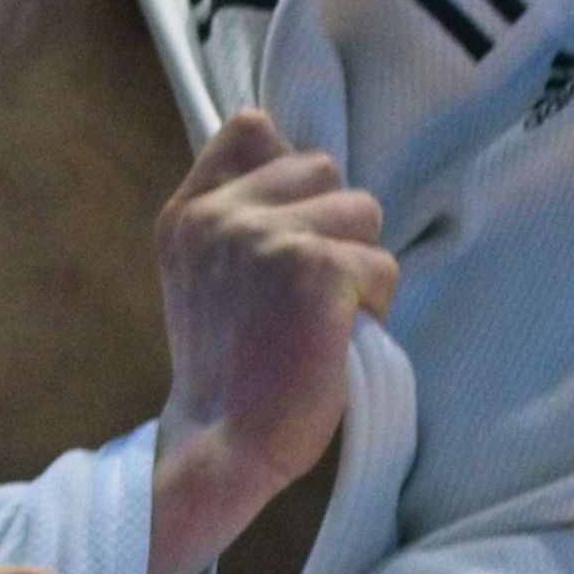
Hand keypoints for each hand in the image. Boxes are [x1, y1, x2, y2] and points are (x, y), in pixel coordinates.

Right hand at [151, 109, 396, 573]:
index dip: (290, 174)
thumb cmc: (231, 373)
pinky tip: (336, 342)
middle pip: (323, 169)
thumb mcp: (205, 277)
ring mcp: (265, 236)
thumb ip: (238, 218)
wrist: (223, 444)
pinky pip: (383, 265)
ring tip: (322, 319)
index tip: (290, 234)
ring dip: (360, 267)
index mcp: (190, 212)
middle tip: (307, 297)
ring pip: (363, 211)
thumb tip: (308, 171)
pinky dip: (375, 307)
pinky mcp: (315, 269)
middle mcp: (221, 214)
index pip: (253, 129)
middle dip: (334, 227)